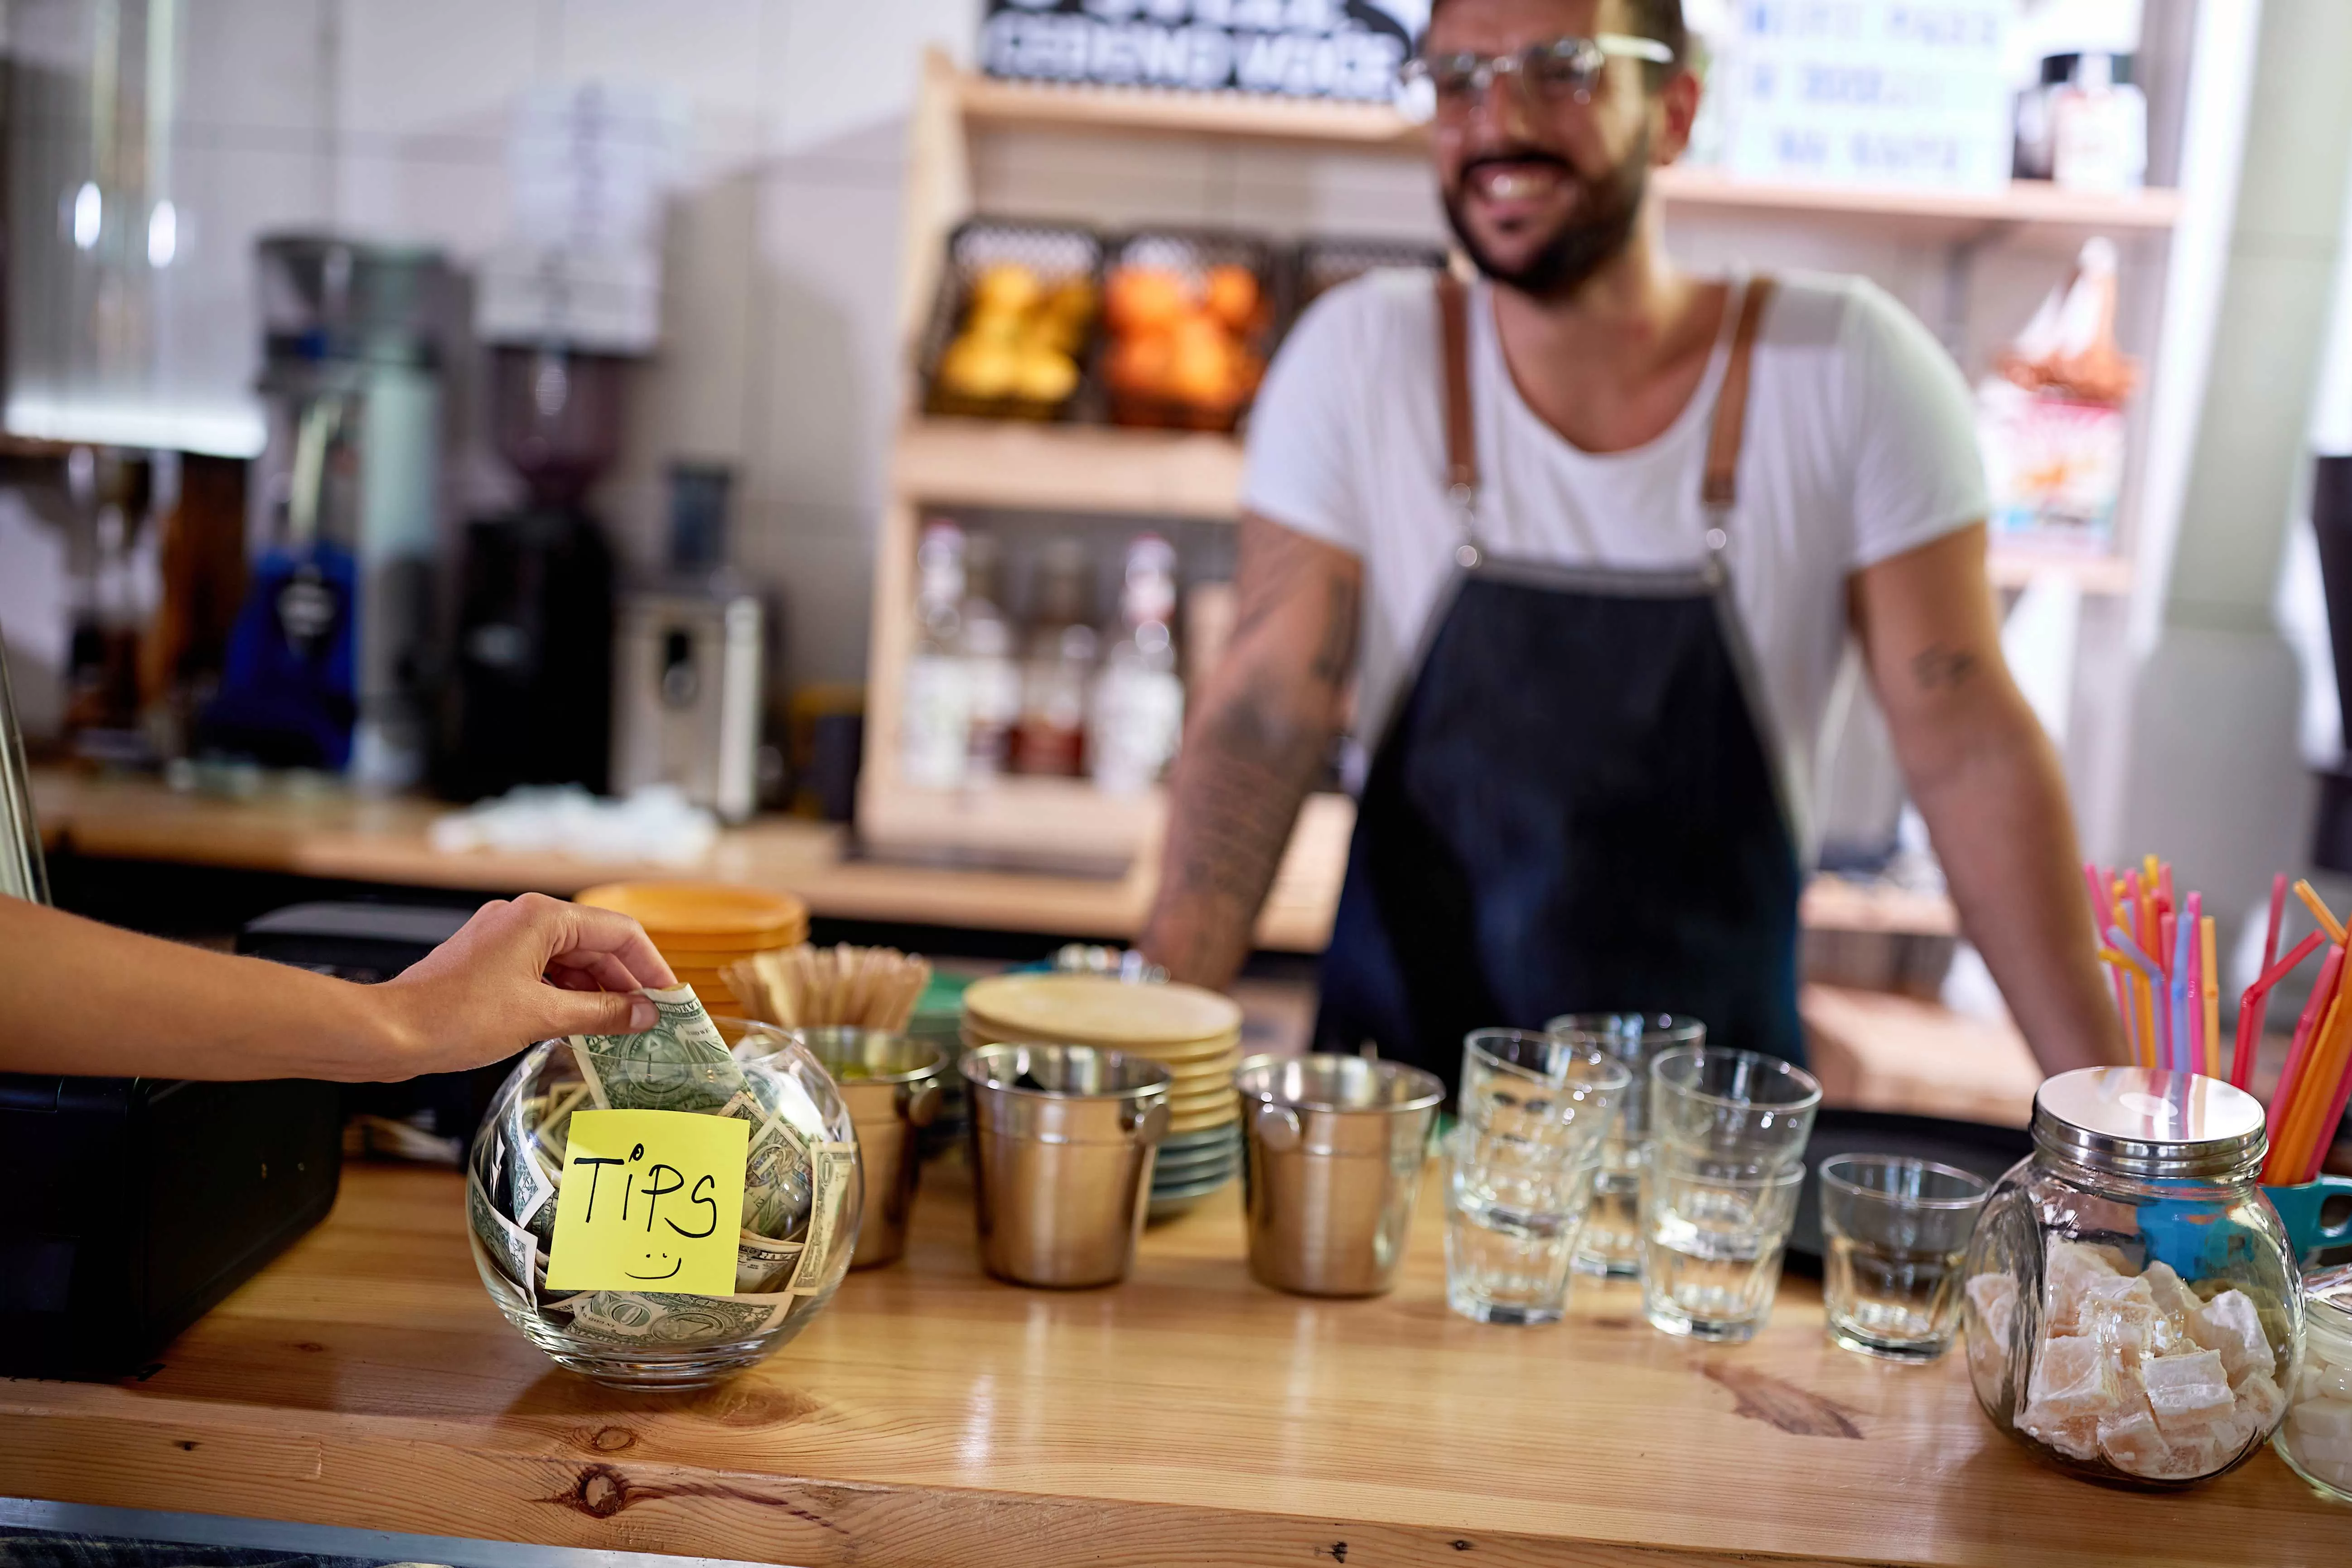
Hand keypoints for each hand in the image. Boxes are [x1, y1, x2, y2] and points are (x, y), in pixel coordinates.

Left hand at [377, 894, 677, 1077]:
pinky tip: (581, 1025)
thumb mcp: (542, 1017)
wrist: (389, 1032)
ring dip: (597, 993)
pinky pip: (544, 972)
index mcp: (542, 917)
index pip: (619, 932)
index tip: (671, 998)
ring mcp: (504, 938)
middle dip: (626, 984)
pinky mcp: (490, 961)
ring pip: (570, 961)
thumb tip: (646, 1015)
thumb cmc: (457, 1018)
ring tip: (620, 1030)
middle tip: (651, 1021)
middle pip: (595, 946)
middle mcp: (524, 917)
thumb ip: (602, 1013)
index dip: (652, 966)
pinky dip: (567, 996)